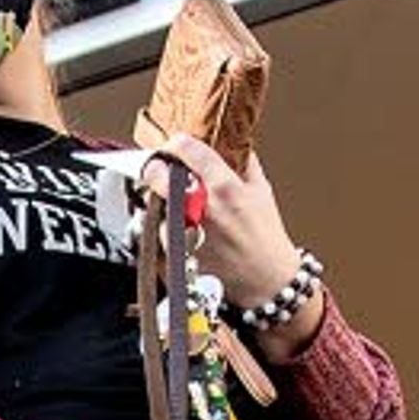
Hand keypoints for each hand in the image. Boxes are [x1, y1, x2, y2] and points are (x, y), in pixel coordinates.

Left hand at [150, 130, 300, 314]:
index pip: (186, 148)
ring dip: (157, 201)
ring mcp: (185, 232)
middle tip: (158, 169)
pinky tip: (174, 227)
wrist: (266, 279)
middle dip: (154, 167)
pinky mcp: (175, 254)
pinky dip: (159, 226)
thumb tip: (230, 140)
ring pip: (152, 205)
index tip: (174, 144)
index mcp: (224, 186)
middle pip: (157, 174)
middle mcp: (201, 208)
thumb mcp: (261, 190)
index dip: (175, 142)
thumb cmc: (265, 237)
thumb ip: (244, 161)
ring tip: (172, 205)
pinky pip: (154, 233)